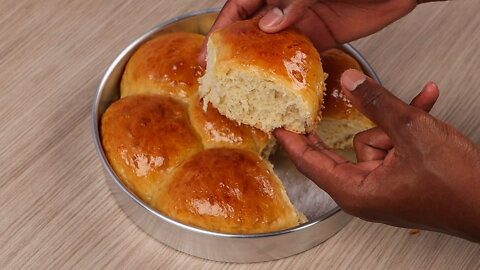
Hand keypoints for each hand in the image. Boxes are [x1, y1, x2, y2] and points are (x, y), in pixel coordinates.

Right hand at [200, 0, 439, 65]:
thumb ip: (294, 1)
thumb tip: (269, 23)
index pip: (239, 7)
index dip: (220, 29)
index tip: (209, 53)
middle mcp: (284, 6)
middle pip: (250, 31)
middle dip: (233, 54)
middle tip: (220, 78)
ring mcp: (300, 23)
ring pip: (271, 47)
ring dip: (258, 67)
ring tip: (244, 88)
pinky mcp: (320, 38)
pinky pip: (297, 57)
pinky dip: (287, 71)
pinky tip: (278, 86)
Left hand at [274, 69, 479, 241]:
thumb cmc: (457, 186)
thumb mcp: (412, 131)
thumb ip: (376, 104)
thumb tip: (351, 84)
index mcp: (356, 192)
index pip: (310, 163)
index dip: (292, 142)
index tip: (278, 127)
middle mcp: (365, 193)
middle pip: (341, 150)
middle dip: (349, 124)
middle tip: (315, 109)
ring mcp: (384, 187)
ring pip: (374, 141)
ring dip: (395, 125)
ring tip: (420, 118)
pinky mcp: (400, 179)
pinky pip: (393, 146)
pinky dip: (407, 128)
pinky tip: (425, 105)